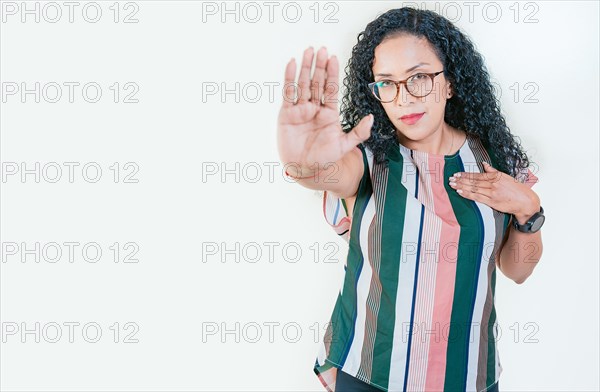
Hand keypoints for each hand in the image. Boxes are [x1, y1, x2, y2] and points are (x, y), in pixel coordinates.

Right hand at [276, 46, 372, 175]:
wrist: (305, 170)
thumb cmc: (325, 159)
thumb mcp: (344, 146)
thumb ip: (358, 132)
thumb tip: (370, 118)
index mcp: (329, 113)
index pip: (331, 89)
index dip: (332, 73)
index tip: (334, 58)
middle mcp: (315, 109)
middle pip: (317, 82)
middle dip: (319, 66)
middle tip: (321, 49)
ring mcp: (300, 110)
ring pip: (303, 83)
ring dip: (305, 67)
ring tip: (308, 51)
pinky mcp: (286, 114)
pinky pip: (288, 93)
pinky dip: (289, 78)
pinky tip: (291, 64)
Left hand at [448, 161, 539, 223]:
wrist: (525, 201)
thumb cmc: (516, 189)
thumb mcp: (505, 176)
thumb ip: (493, 170)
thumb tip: (484, 163)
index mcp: (495, 176)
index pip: (476, 175)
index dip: (465, 174)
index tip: (456, 174)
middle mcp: (492, 184)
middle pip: (473, 181)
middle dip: (460, 180)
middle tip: (450, 179)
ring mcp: (491, 193)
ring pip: (473, 188)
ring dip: (461, 186)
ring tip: (452, 185)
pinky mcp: (492, 202)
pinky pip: (477, 197)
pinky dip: (467, 194)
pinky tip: (460, 192)